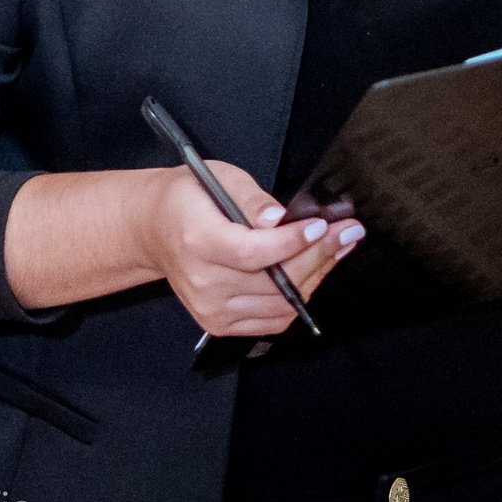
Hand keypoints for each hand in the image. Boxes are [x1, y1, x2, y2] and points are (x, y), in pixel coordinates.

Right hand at [139, 162, 361, 338]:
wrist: (153, 230)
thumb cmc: (186, 200)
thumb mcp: (218, 178)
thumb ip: (251, 198)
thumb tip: (280, 219)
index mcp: (196, 242)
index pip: (253, 253)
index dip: (293, 243)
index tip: (323, 226)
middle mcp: (202, 281)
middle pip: (273, 282)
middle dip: (319, 256)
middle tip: (347, 233)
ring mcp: (211, 308)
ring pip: (280, 304)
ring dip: (315, 276)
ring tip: (336, 249)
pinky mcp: (219, 323)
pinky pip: (273, 319)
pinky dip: (298, 298)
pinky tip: (312, 272)